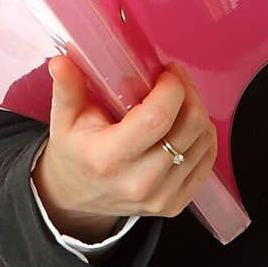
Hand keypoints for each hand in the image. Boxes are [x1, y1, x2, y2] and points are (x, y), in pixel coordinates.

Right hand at [32, 56, 217, 240]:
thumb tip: (61, 62)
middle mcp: (139, 182)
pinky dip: (202, 136)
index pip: (158, 118)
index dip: (172, 88)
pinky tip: (184, 124)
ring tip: (178, 100)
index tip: (166, 72)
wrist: (74, 199)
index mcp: (109, 158)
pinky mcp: (176, 204)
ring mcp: (160, 197)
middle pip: (190, 127)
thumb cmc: (74, 152)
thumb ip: (67, 88)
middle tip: (174, 79)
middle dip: (188, 92)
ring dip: (197, 111)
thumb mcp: (63, 120)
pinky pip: (207, 161)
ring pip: (204, 141)